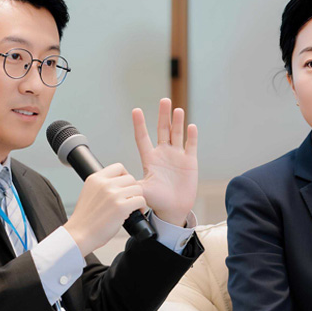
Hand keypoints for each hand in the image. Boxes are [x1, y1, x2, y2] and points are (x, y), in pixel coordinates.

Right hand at [62, 162, 146, 255]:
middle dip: (131, 189)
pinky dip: (141, 207)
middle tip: (129, 199)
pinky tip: (135, 212)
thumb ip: (101, 185)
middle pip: (130, 178)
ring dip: (137, 198)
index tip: (124, 187)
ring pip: (138, 189)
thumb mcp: (88, 193)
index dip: (124, 177)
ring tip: (133, 206)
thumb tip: (118, 183)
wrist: (80, 234)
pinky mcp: (121, 207)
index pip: (118, 167)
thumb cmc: (84, 219)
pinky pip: (141, 200)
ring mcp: (113, 195)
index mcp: (95, 179)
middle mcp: (104, 184)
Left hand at [132, 98, 197, 225]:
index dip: (139, 125)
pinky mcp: (189, 161)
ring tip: (176, 109)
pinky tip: (191, 126)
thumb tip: (120, 183)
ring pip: (177, 134)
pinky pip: (191, 145)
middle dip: (163, 115)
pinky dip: (191, 136)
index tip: (136, 111)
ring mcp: (177, 156)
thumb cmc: (156, 200)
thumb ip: (133, 185)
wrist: (173, 209)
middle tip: (164, 100)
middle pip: (162, 130)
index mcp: (149, 158)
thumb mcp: (141, 190)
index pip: (142, 138)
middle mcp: (163, 153)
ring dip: (177, 122)